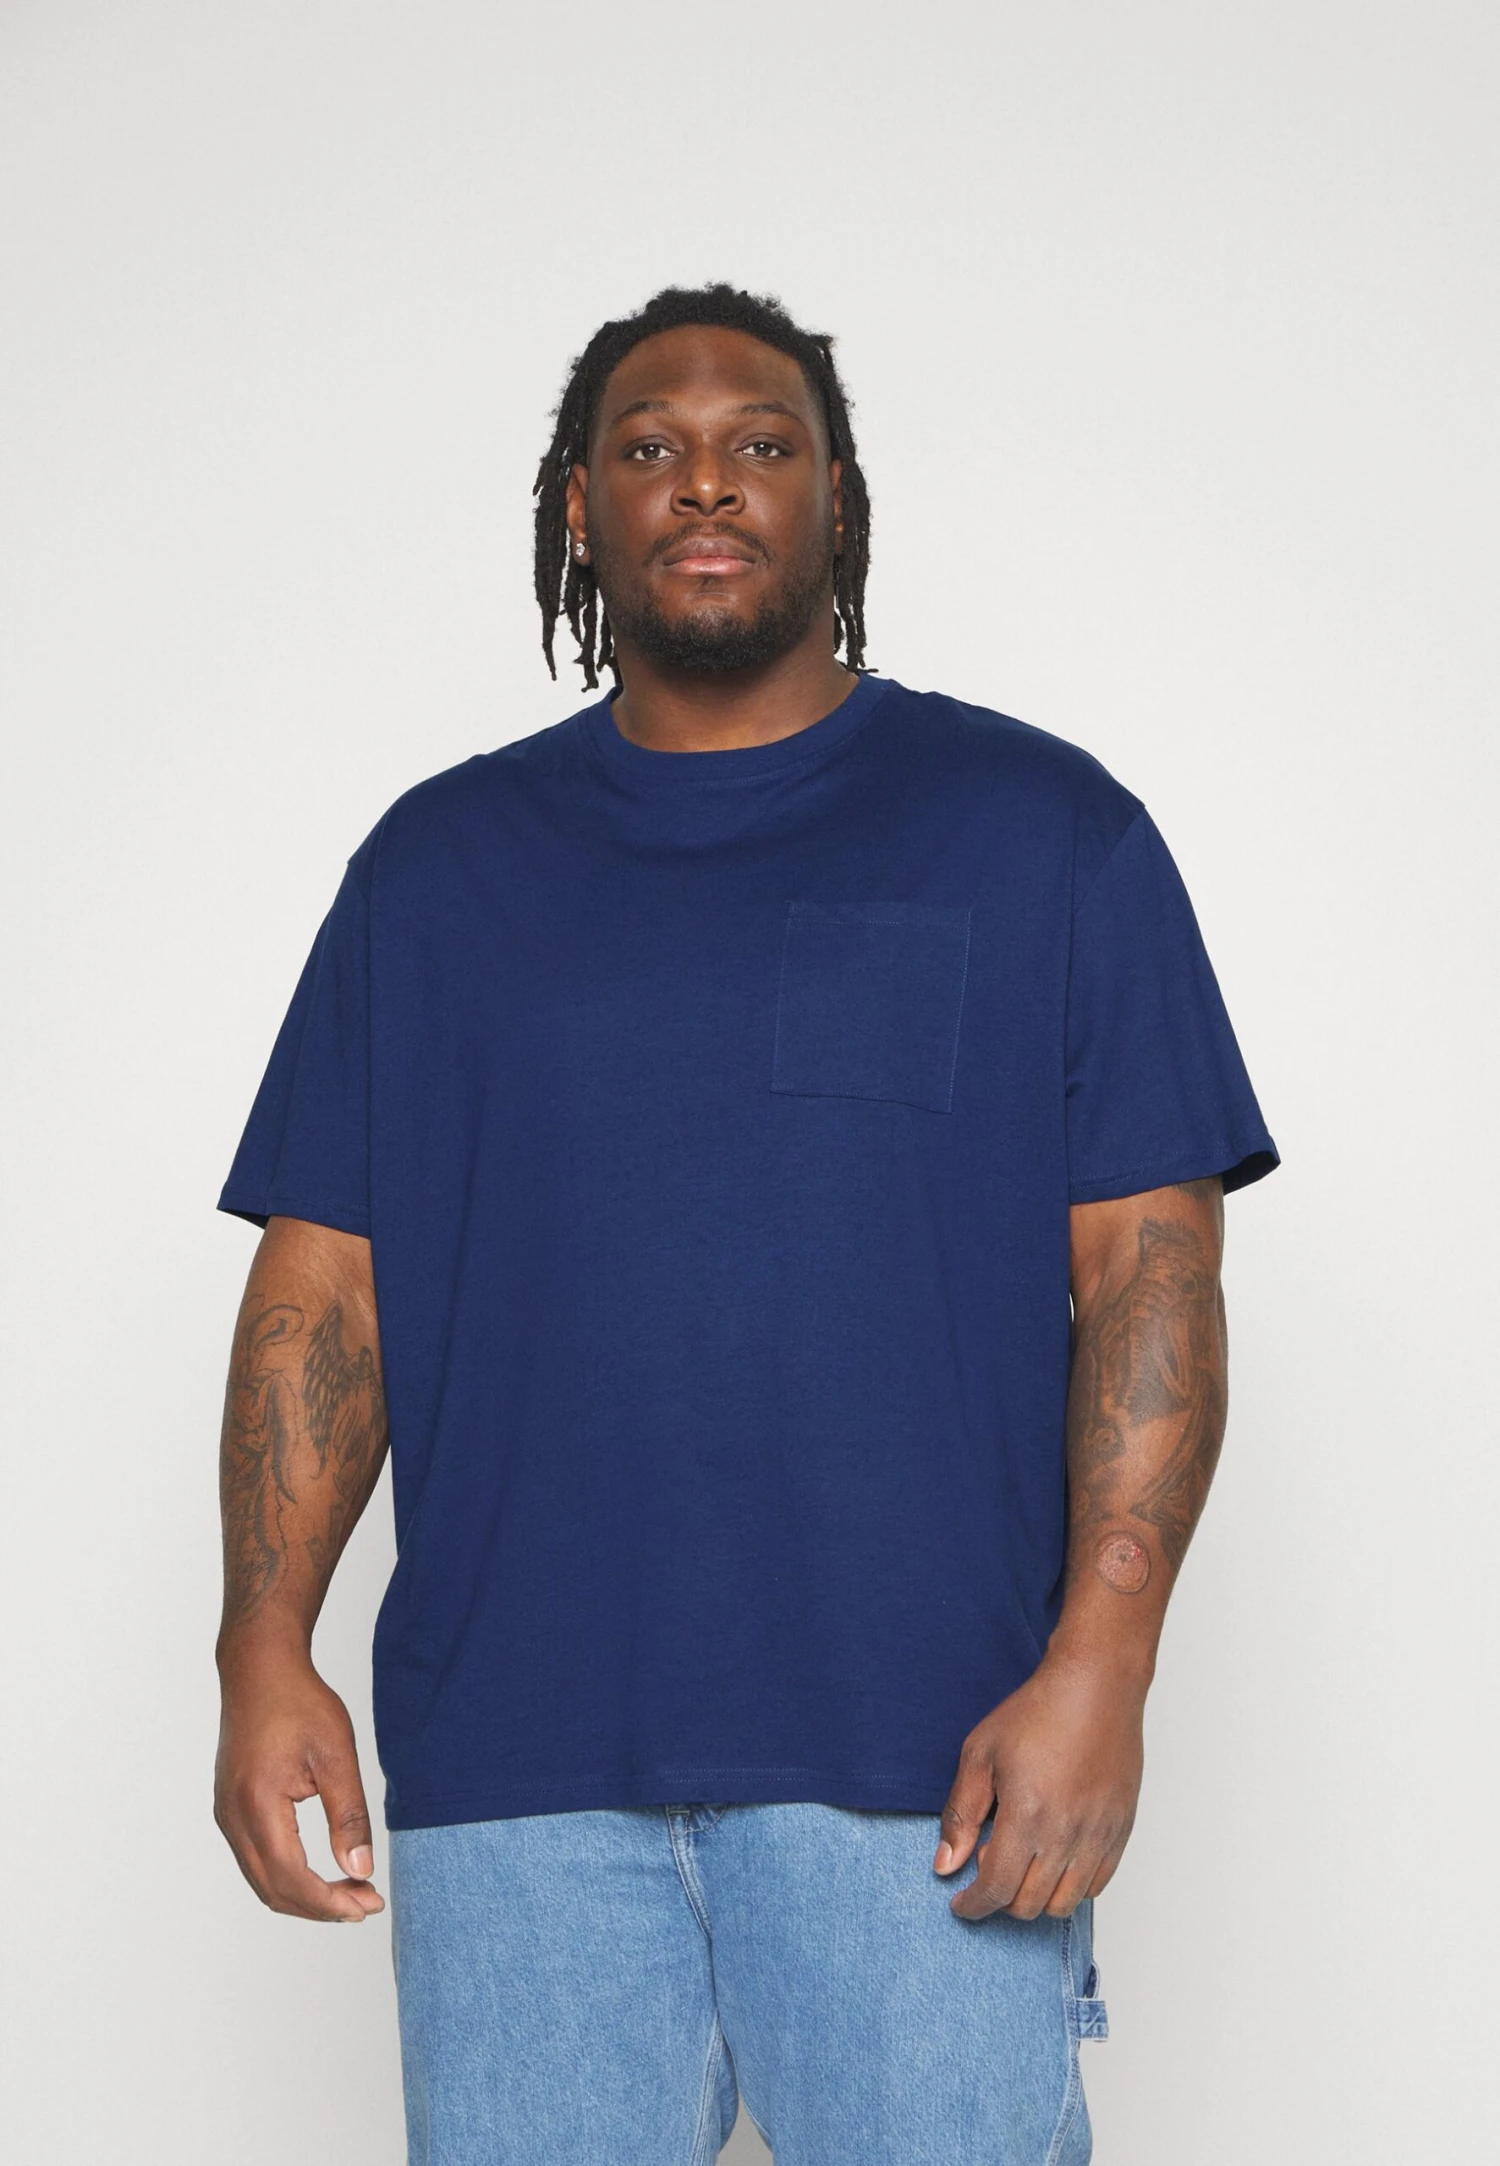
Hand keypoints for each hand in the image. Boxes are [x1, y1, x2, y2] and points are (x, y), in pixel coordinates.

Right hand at [214, 1644, 384, 1922]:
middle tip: (366, 1903)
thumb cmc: (298, 1702)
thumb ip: (348, 1816)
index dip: (331, 1902)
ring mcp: (226, 1815)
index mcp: (258, 1806)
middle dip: (321, 1907)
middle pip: (274, 1890)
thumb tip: (360, 1870)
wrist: (259, 1669)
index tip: (369, 1904)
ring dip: (304, 1896)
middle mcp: (233, 1819)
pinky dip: (287, 1876)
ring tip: (349, 1891)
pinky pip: (255, 1861)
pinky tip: (320, 1871)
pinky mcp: (230, 1809)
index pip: (293, 1879)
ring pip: (262, 1881)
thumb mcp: (336, 1754)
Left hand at [934, 1651, 1144, 1920]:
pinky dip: (1070, 1886)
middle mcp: (1067, 1834)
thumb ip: (961, 1814)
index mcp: (1027, 1816)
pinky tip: (1053, 1860)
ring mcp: (1099, 1835)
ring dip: (1036, 1898)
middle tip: (988, 1872)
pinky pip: (1097, 1885)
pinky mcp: (1121, 1830)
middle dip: (1000, 1901)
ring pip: (1065, 1903)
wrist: (1096, 1687)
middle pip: (1030, 1905)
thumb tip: (945, 1865)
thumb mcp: (980, 1754)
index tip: (961, 1904)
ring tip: (1021, 1864)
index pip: (997, 1889)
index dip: (973, 1905)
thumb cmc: (1037, 1713)